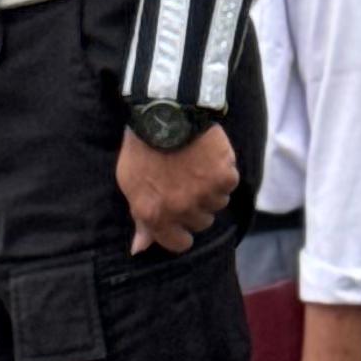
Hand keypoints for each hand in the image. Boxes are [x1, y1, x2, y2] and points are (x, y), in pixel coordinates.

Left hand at [116, 123, 239, 254]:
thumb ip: (140, 218)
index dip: (180, 232)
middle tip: (186, 181)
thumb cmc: (142, 146)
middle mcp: (181, 210)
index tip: (180, 219)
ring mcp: (205, 194)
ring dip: (211, 188)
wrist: (165, 112)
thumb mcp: (130, 183)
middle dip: (195, 206)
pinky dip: (223, 171)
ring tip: (196, 165)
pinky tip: (209, 156)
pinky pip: (229, 184)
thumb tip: (139, 249)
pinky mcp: (224, 177)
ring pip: (217, 204)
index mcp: (155, 214)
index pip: (178, 243)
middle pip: (201, 222)